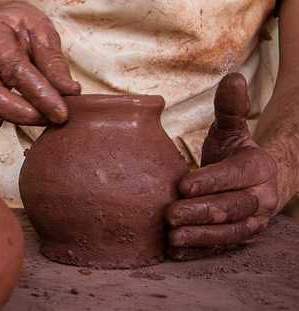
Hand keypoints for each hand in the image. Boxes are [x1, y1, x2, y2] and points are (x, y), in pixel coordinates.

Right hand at [0, 1, 80, 133]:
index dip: (39, 95)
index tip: (61, 113)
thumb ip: (54, 63)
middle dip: (24, 114)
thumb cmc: (19, 28)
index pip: (14, 70)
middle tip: (50, 118)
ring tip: (28, 114)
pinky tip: (2, 117)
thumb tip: (68, 93)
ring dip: (4, 120)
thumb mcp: (42, 33)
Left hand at [165, 73, 279, 259]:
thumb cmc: (236, 153)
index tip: (182, 185)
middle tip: (170, 215)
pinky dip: (199, 252)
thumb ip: (230, 109)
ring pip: (229, 232)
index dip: (211, 182)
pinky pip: (221, 248)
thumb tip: (232, 78)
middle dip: (201, 212)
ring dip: (200, 237)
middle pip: (233, 208)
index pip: (235, 176)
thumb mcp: (233, 130)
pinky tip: (175, 253)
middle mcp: (261, 198)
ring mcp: (253, 222)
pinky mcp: (239, 238)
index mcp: (258, 168)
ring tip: (172, 238)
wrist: (256, 182)